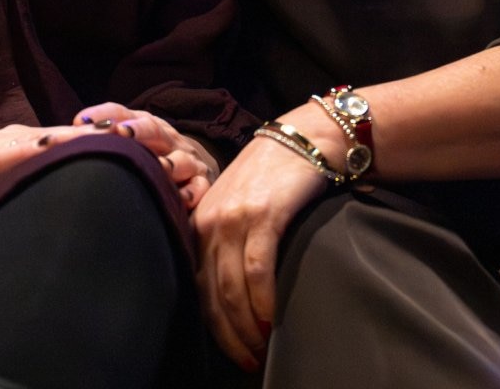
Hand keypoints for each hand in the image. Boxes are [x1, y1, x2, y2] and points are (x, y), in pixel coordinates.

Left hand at [71, 101, 218, 207]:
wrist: (195, 167)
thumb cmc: (149, 155)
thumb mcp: (126, 141)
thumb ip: (96, 139)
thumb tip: (49, 143)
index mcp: (144, 125)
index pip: (121, 112)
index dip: (103, 114)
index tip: (80, 120)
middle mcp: (167, 138)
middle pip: (153, 129)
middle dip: (138, 131)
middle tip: (121, 134)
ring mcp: (187, 161)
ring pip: (180, 160)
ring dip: (169, 164)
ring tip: (159, 168)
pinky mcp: (202, 185)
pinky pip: (199, 189)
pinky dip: (192, 193)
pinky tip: (182, 199)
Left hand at [191, 115, 337, 370]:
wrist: (303, 138)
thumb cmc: (273, 176)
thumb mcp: (237, 205)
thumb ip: (226, 240)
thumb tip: (229, 293)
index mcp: (200, 223)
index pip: (197, 286)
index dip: (214, 325)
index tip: (233, 351)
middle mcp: (210, 222)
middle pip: (212, 295)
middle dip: (230, 335)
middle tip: (249, 360)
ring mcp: (234, 218)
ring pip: (232, 288)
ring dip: (247, 325)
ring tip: (263, 347)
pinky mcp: (263, 215)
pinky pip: (257, 268)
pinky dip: (263, 299)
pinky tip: (272, 318)